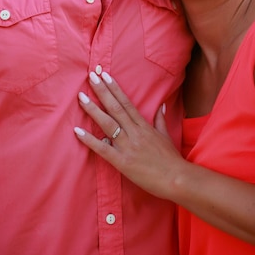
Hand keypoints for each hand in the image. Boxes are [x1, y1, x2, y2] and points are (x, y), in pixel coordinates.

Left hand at [74, 71, 184, 198]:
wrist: (176, 178)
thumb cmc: (171, 159)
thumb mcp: (166, 135)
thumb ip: (160, 120)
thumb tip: (161, 105)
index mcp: (144, 125)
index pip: (126, 102)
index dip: (115, 88)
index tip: (105, 75)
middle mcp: (135, 132)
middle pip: (115, 107)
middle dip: (102, 91)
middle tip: (90, 76)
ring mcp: (128, 146)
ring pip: (108, 124)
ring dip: (93, 110)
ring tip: (81, 97)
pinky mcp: (123, 162)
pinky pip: (103, 149)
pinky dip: (90, 140)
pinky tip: (78, 131)